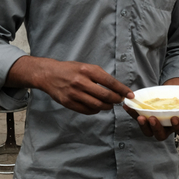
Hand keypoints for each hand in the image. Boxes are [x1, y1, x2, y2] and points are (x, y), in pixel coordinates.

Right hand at [10, 56, 132, 114]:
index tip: (129, 94)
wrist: (49, 74)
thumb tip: (117, 88)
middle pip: (105, 96)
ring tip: (109, 104)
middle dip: (116, 100)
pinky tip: (97, 106)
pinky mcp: (69, 103)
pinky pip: (88, 110)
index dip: (122, 89)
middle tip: (119, 100)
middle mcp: (81, 82)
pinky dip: (96, 110)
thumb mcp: (85, 67)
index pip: (110, 82)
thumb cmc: (70, 70)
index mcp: (87, 70)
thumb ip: (100, 76)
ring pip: (98, 105)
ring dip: (107, 106)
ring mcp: (74, 94)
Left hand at [124, 104, 178, 141]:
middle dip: (155, 128)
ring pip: (148, 130)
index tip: (174, 118)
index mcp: (178, 125)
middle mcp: (166, 127)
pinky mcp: (145, 116)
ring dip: (142, 125)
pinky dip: (132, 113)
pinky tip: (128, 106)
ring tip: (140, 116)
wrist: (172, 91)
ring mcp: (154, 123)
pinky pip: (137, 117)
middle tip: (152, 119)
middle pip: (160, 135)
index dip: (177, 126)